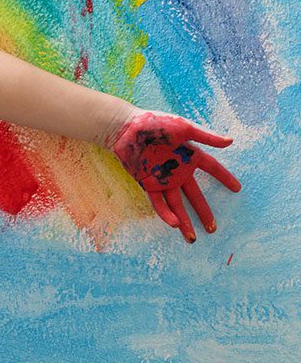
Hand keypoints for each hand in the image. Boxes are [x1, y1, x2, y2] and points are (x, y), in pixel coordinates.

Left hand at [108, 109, 241, 242]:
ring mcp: (163, 178)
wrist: (125, 127)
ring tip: (193, 239)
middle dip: (204, 212)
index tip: (237, 188)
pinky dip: (166, 214)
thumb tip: (230, 142)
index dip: (224, 177)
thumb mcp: (183, 127)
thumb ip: (206, 136)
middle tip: (213, 229)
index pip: (212, 168)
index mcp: (188, 155)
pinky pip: (158, 202)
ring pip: (176, 204)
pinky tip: (174, 224)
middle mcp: (178, 169)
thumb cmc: (154, 123)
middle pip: (195, 195)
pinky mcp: (147, 183)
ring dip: (184, 221)